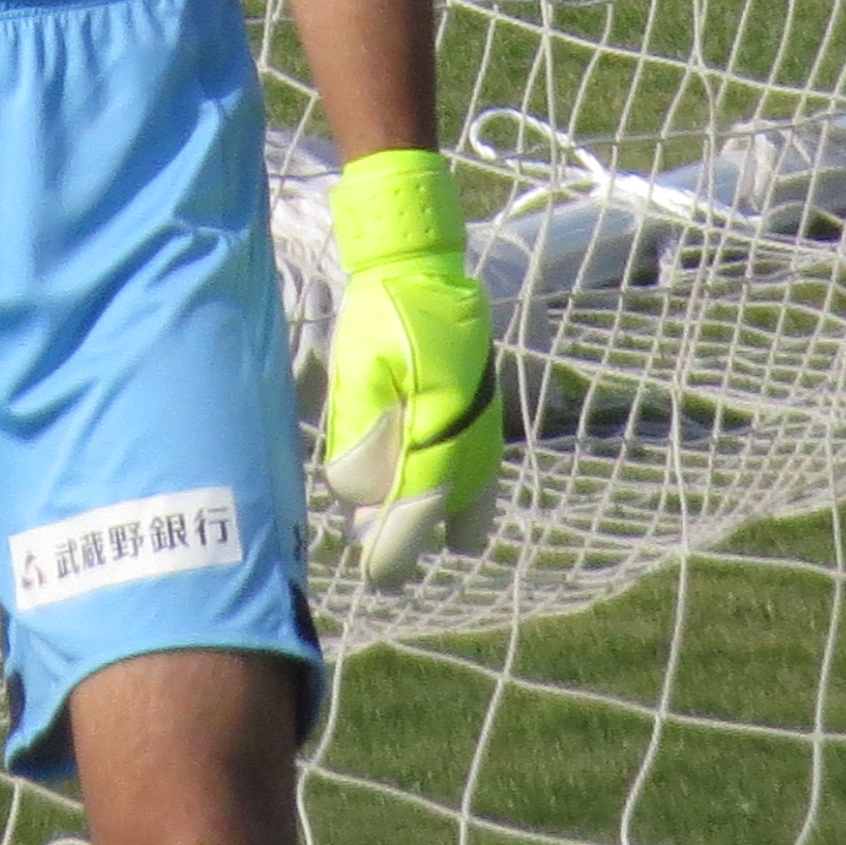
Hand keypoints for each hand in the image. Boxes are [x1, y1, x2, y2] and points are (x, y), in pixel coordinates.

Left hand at [316, 150, 499, 584]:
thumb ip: (362, 438)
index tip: (376, 576)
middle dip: (415, 537)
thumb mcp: (358, 374)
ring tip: (396, 503)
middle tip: (376, 535)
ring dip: (437, 517)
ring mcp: (487, 428)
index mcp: (440, 426)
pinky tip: (421, 477)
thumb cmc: (382, 319)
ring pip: (475, 502)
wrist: (422, 268)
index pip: (418, 515)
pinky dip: (453, 493)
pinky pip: (479, 477)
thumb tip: (362, 496)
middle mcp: (473, 436)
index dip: (394, 555)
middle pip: (457, 521)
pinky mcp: (487, 420)